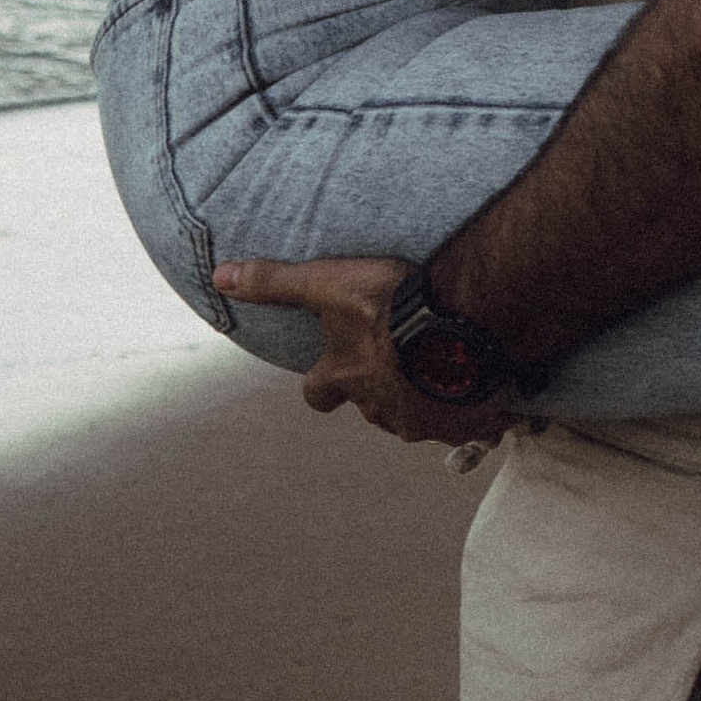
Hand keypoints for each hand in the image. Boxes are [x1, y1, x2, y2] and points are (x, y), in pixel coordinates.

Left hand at [214, 251, 518, 446]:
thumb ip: (276, 281)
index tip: (333, 370)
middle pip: (369, 406)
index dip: (322, 382)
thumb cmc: (392, 303)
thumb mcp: (328, 283)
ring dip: (422, 396)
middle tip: (397, 355)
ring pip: (415, 416)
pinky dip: (469, 409)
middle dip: (379, 387)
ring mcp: (423, 420)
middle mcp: (378, 407)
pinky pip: (465, 424)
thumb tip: (218, 276)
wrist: (463, 324)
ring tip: (442, 364)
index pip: (317, 393)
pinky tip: (482, 382)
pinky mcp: (464, 423)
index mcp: (344, 377)